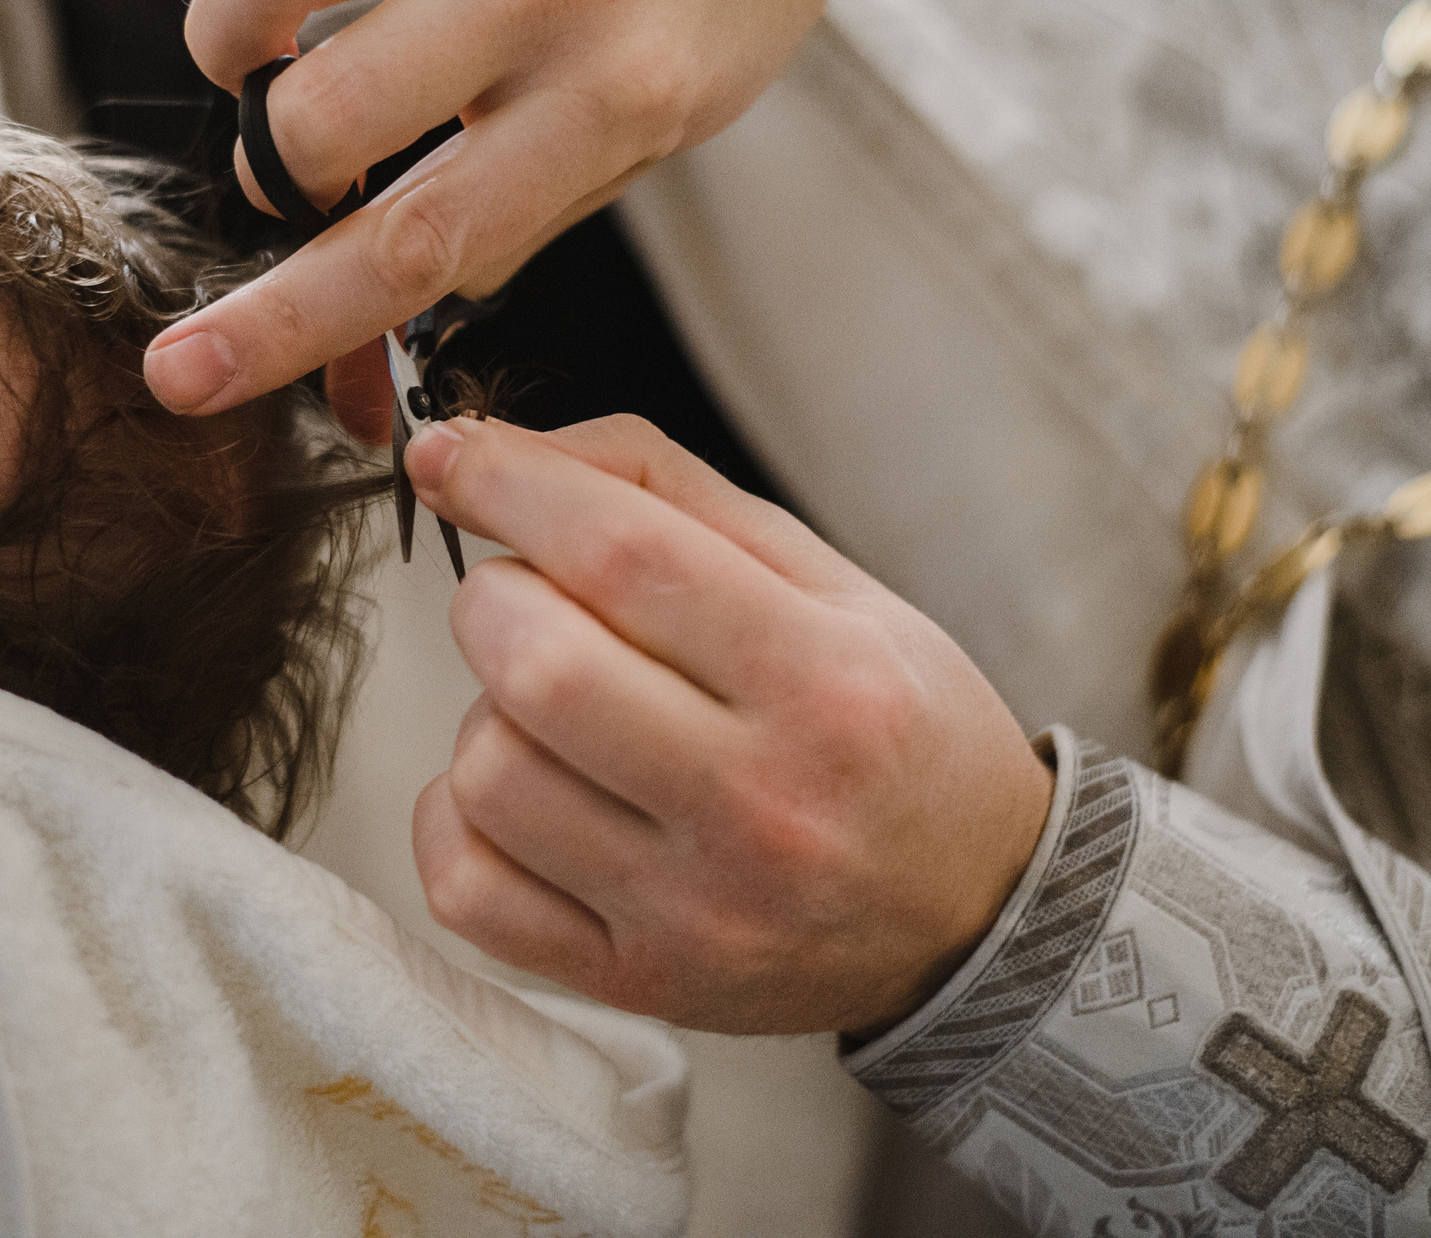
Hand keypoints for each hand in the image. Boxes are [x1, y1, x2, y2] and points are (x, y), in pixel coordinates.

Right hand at [142, 0, 865, 414]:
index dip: (285, 324)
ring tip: (261, 46)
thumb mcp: (635, 144)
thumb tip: (344, 378)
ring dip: (229, 29)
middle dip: (275, 161)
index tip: (186, 377)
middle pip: (322, 113)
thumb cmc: (690, 11)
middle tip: (303, 151)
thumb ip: (494, 239)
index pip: (417, 240)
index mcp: (621, 94)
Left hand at [404, 415, 1054, 1036]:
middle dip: (496, 597)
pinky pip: (466, 887)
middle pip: (538, 664)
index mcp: (827, 682)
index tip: (455, 455)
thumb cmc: (892, 729)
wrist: (976, 917)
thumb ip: (667, 494)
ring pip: (490, 773)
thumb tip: (493, 449)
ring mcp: (694, 909)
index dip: (512, 486)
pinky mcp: (637, 981)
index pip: (624, 556)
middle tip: (534, 599)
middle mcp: (764, 805)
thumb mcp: (832, 582)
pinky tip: (523, 790)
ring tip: (555, 709)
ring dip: (489, 710)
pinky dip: (458, 818)